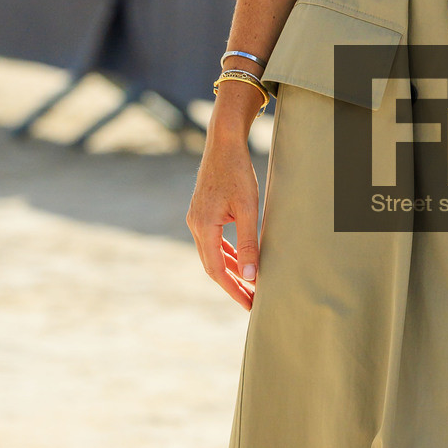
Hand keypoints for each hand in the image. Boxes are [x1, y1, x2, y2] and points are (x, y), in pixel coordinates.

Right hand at [186, 88, 264, 309]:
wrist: (224, 143)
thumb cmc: (238, 173)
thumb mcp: (248, 209)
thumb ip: (249, 243)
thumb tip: (252, 275)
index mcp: (203, 226)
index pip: (217, 270)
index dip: (233, 290)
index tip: (249, 304)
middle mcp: (195, 225)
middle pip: (213, 266)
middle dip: (233, 285)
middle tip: (252, 302)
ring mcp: (196, 219)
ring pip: (212, 255)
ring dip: (230, 271)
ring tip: (248, 286)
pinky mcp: (202, 212)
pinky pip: (213, 242)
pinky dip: (226, 254)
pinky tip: (239, 261)